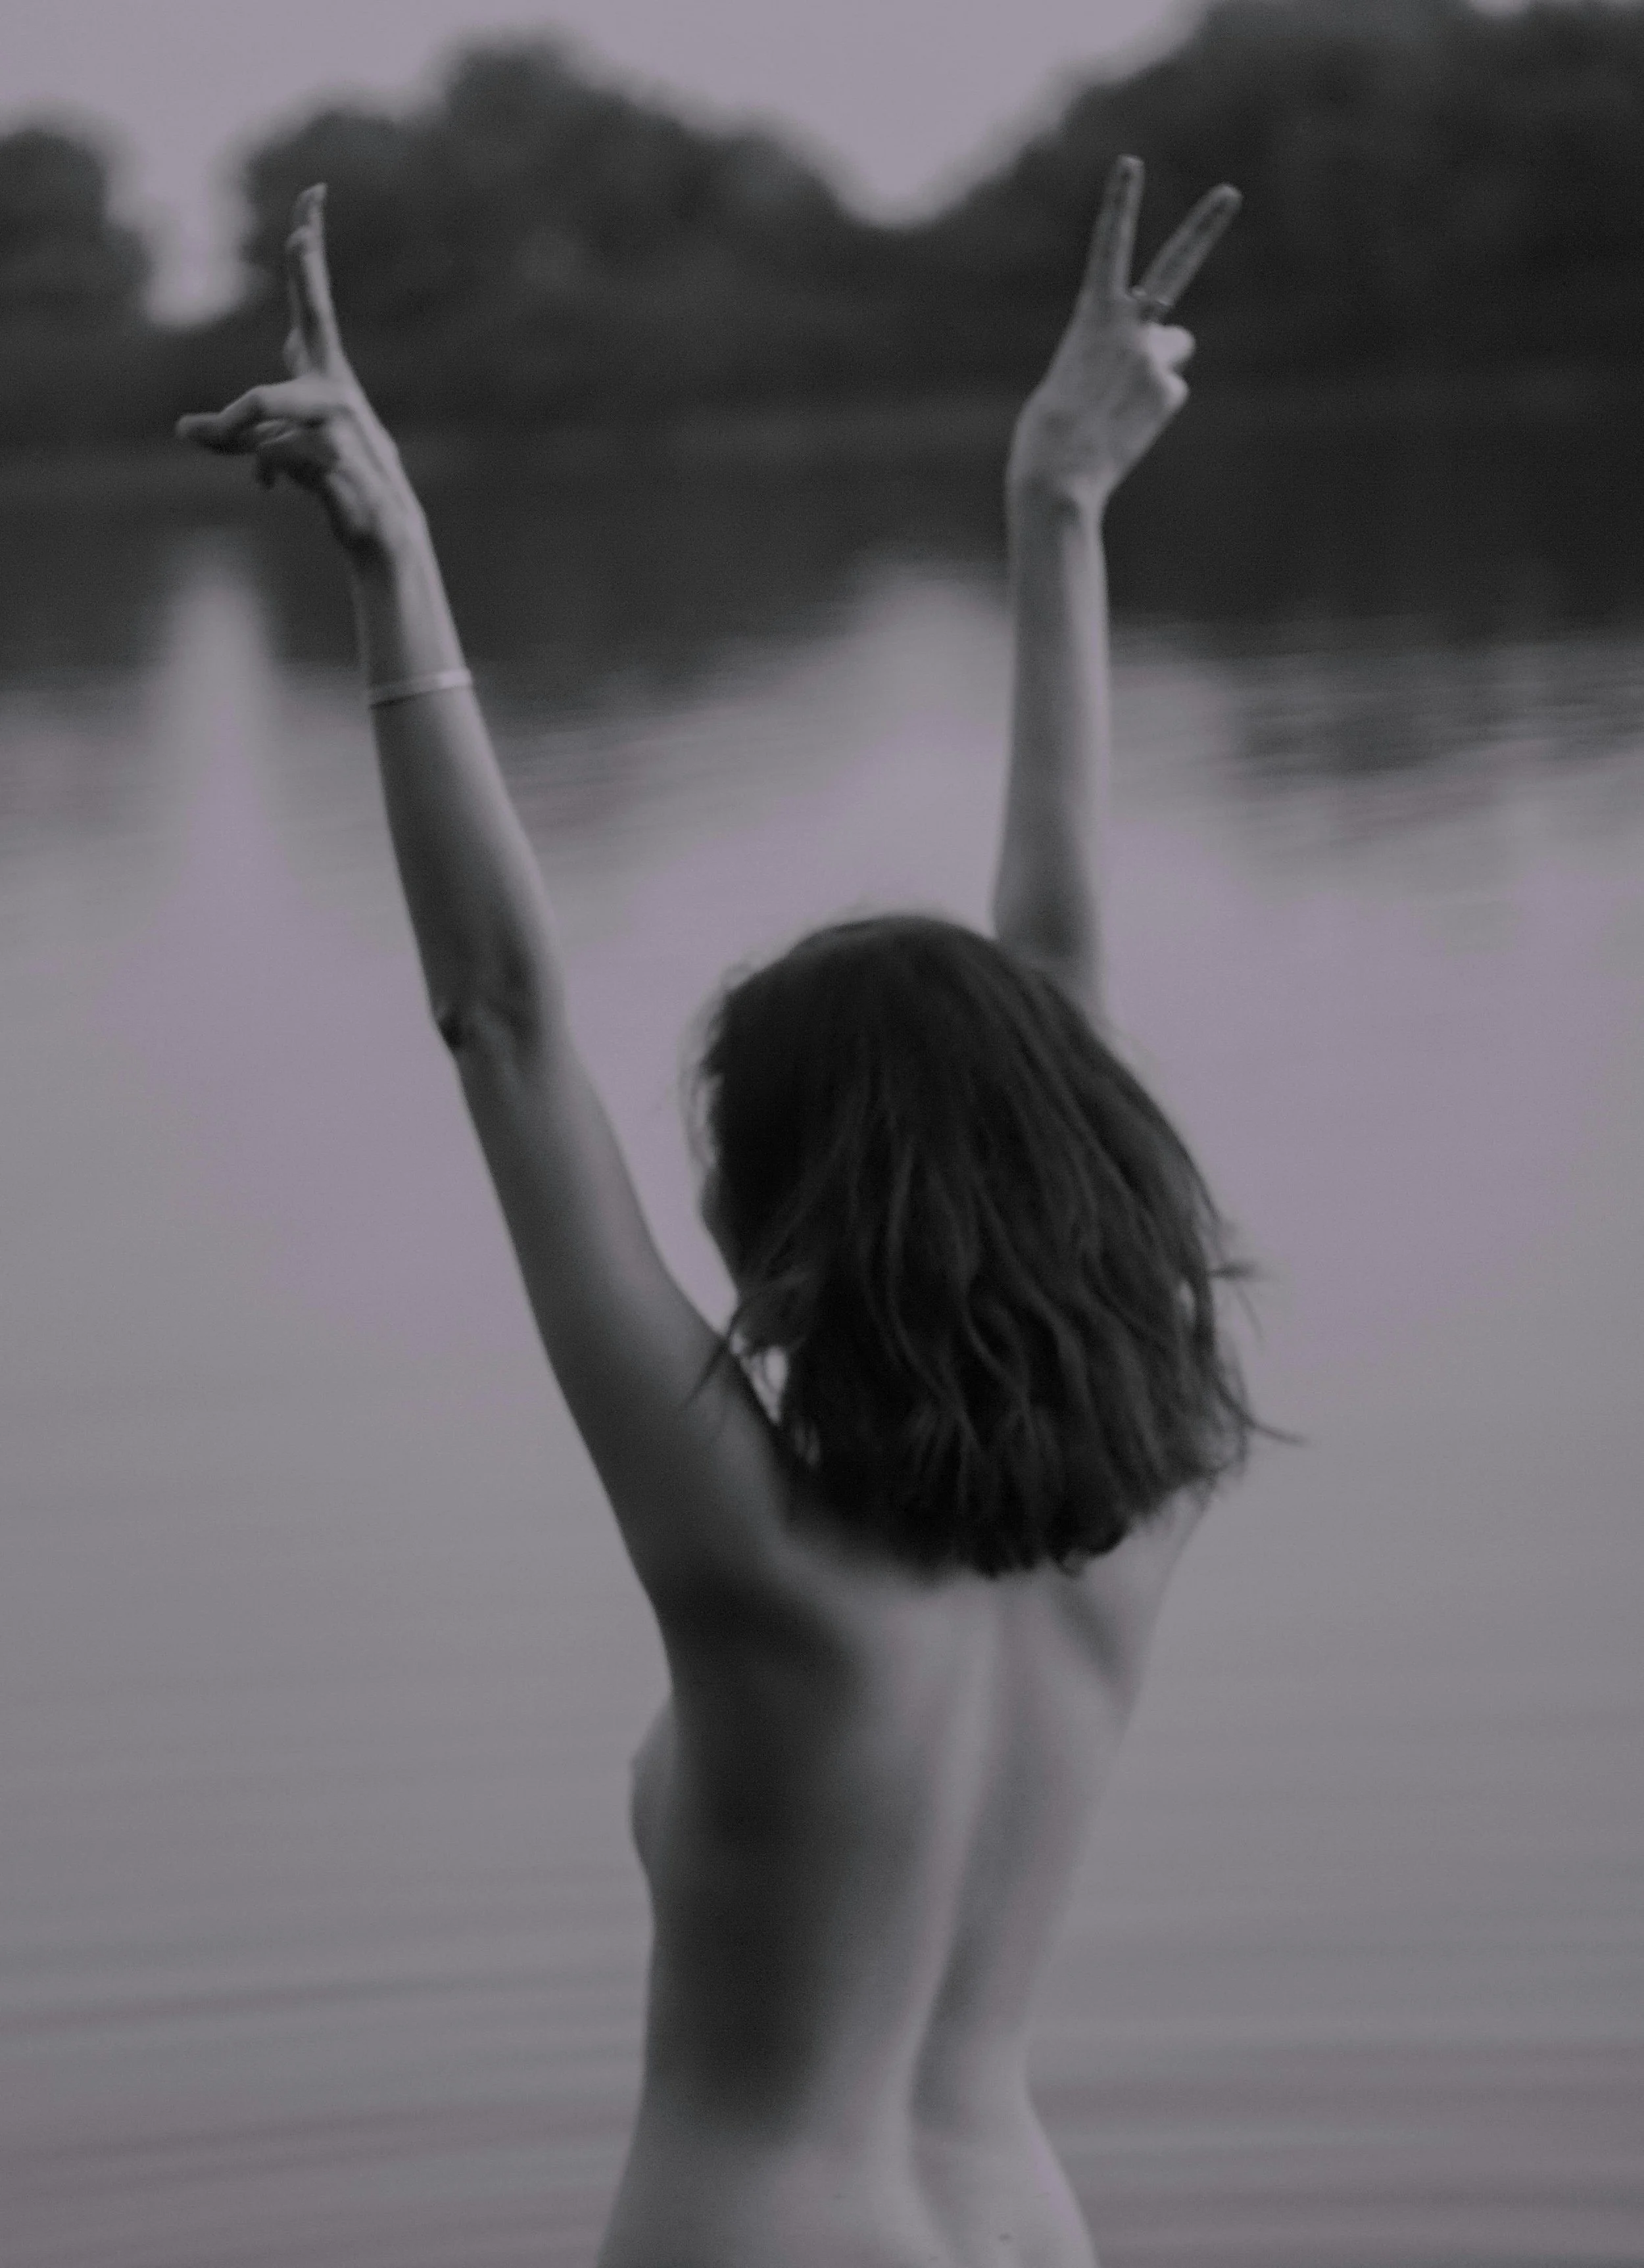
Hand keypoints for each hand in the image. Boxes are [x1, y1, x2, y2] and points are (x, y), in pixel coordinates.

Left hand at [176, 186, 418, 561]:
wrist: (381, 532)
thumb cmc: (332, 483)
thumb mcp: (274, 451)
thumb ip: (233, 435)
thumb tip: (181, 428)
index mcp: (327, 375)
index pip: (315, 301)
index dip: (312, 250)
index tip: (312, 195)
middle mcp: (338, 386)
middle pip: (316, 318)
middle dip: (309, 273)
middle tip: (301, 231)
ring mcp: (342, 419)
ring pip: (263, 405)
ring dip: (239, 435)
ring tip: (242, 461)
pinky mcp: (337, 454)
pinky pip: (270, 453)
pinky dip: (263, 473)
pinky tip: (274, 491)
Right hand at [1008, 157, 1239, 511]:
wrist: (1058, 476)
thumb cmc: (1049, 431)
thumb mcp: (1072, 373)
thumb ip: (1115, 348)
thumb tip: (1168, 355)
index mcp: (1090, 315)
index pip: (1109, 246)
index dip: (1120, 203)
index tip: (1131, 163)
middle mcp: (1128, 326)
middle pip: (1174, 266)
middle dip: (1204, 227)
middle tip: (1230, 193)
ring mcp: (1152, 357)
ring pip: (1173, 349)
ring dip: (1159, 363)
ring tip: (1123, 399)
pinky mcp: (1168, 392)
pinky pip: (1169, 391)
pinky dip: (1151, 406)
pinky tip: (1128, 426)